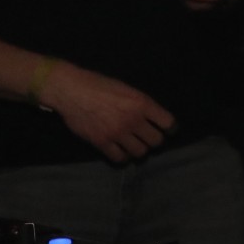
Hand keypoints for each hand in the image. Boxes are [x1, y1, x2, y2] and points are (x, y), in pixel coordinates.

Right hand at [37, 60, 174, 162]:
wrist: (72, 91)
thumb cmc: (100, 85)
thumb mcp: (128, 89)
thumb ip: (142, 105)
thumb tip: (153, 118)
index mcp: (142, 103)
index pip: (168, 123)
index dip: (171, 129)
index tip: (168, 131)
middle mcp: (133, 120)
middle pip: (156, 141)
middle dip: (155, 141)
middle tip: (149, 139)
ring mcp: (117, 132)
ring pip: (140, 152)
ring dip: (140, 151)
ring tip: (135, 147)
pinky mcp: (101, 142)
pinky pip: (119, 158)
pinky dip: (123, 158)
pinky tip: (121, 153)